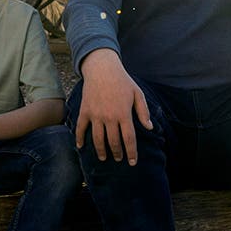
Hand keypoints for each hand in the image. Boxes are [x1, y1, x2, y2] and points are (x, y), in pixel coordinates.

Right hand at [76, 50, 151, 165]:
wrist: (102, 68)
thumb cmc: (123, 81)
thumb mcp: (138, 93)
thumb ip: (143, 111)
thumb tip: (150, 128)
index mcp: (124, 114)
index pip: (129, 139)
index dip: (131, 153)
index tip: (133, 162)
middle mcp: (109, 117)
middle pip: (113, 142)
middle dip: (117, 153)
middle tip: (119, 158)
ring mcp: (95, 115)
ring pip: (98, 139)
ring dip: (101, 151)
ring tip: (104, 157)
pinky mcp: (85, 111)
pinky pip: (81, 128)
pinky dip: (80, 139)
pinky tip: (81, 147)